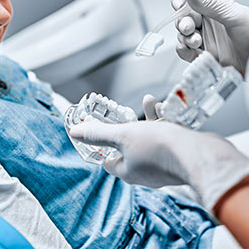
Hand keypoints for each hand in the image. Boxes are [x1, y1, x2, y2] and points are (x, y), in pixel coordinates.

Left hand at [69, 115, 248, 212]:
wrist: (200, 154)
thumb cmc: (159, 148)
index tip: (100, 131)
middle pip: (129, 147)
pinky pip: (166, 138)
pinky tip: (163, 108)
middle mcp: (145, 171)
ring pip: (149, 138)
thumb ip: (98, 134)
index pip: (108, 161)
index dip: (102, 146)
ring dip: (146, 119)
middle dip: (128, 126)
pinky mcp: (178, 157)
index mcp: (128, 171)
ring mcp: (163, 165)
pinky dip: (163, 122)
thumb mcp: (122, 135)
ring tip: (147, 103)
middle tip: (125, 114)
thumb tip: (74, 132)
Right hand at [172, 0, 248, 74]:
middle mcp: (205, 22)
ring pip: (182, 35)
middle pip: (182, 18)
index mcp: (212, 6)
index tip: (180, 5)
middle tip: (189, 27)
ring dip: (186, 38)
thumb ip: (208, 4)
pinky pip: (185, 51)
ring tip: (197, 41)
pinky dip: (183, 51)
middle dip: (183, 22)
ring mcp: (202, 38)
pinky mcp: (201, 54)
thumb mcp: (232, 15)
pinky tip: (188, 49)